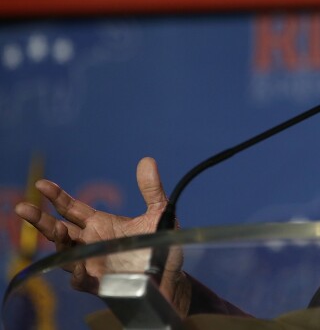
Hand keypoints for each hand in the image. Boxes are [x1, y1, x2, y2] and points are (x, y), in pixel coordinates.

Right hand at [14, 157, 190, 313]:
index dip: (56, 196)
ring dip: (59, 243)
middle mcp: (90, 243)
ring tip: (58, 229)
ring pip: (64, 254)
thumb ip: (151, 189)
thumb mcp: (159, 213)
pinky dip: (76, 273)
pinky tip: (78, 265)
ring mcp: (92, 263)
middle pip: (58, 230)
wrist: (171, 274)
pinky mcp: (100, 283)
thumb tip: (147, 160)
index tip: (41, 185)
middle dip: (40, 220)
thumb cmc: (161, 244)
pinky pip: (80, 280)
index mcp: (99, 224)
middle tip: (23, 207)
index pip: (71, 208)